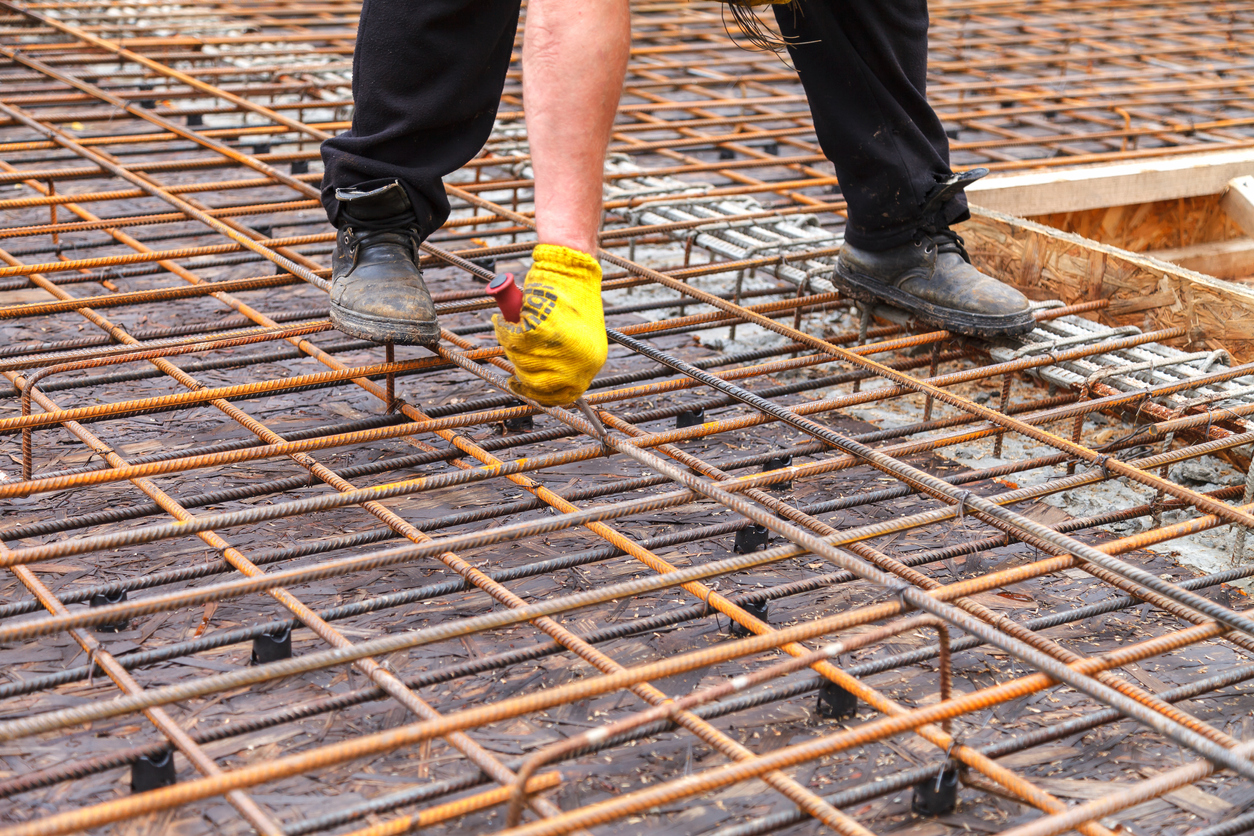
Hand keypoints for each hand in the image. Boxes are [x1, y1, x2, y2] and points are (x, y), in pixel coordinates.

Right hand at [493, 244, 606, 406]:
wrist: (571, 267)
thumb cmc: (572, 296)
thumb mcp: (578, 335)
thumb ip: (564, 359)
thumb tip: (537, 381)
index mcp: (592, 361)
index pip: (563, 395)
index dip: (539, 395)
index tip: (523, 387)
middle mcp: (579, 360)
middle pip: (536, 382)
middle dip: (519, 368)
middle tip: (514, 349)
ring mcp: (560, 348)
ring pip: (520, 360)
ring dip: (510, 343)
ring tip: (510, 326)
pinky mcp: (540, 331)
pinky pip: (511, 340)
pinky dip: (504, 329)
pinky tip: (505, 319)